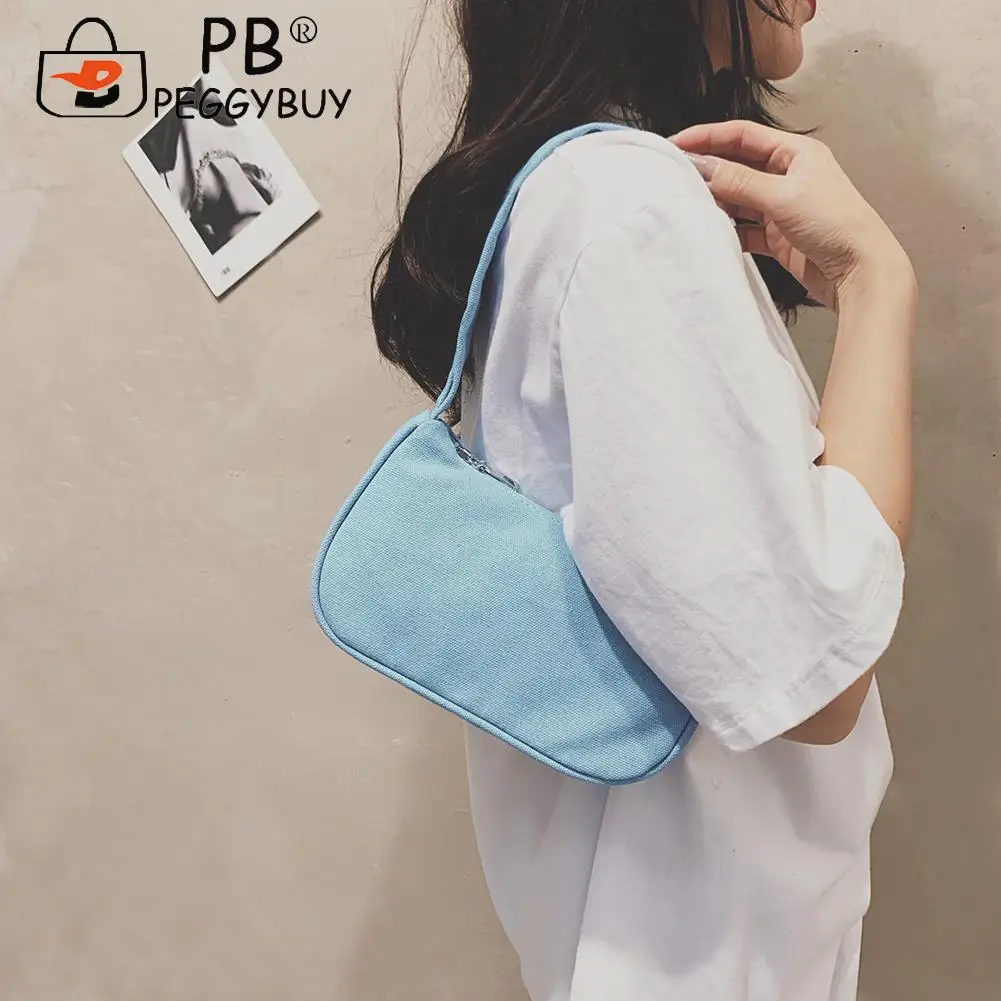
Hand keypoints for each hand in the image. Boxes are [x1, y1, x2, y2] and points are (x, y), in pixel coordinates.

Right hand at [670, 120, 911, 310]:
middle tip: (675, 177)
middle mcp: (788, 176)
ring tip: (689, 204)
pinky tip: (713, 230)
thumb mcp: (783, 196)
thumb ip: (739, 182)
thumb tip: (703, 167)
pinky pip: (744, 227)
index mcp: (796, 153)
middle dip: (708, 169)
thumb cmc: (836, 225)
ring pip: (738, 197)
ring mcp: (782, 207)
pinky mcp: (778, 236)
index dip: (707, 137)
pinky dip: (728, 228)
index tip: (677, 145)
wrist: (860, 271)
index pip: (743, 136)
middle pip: (738, 165)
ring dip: (716, 200)